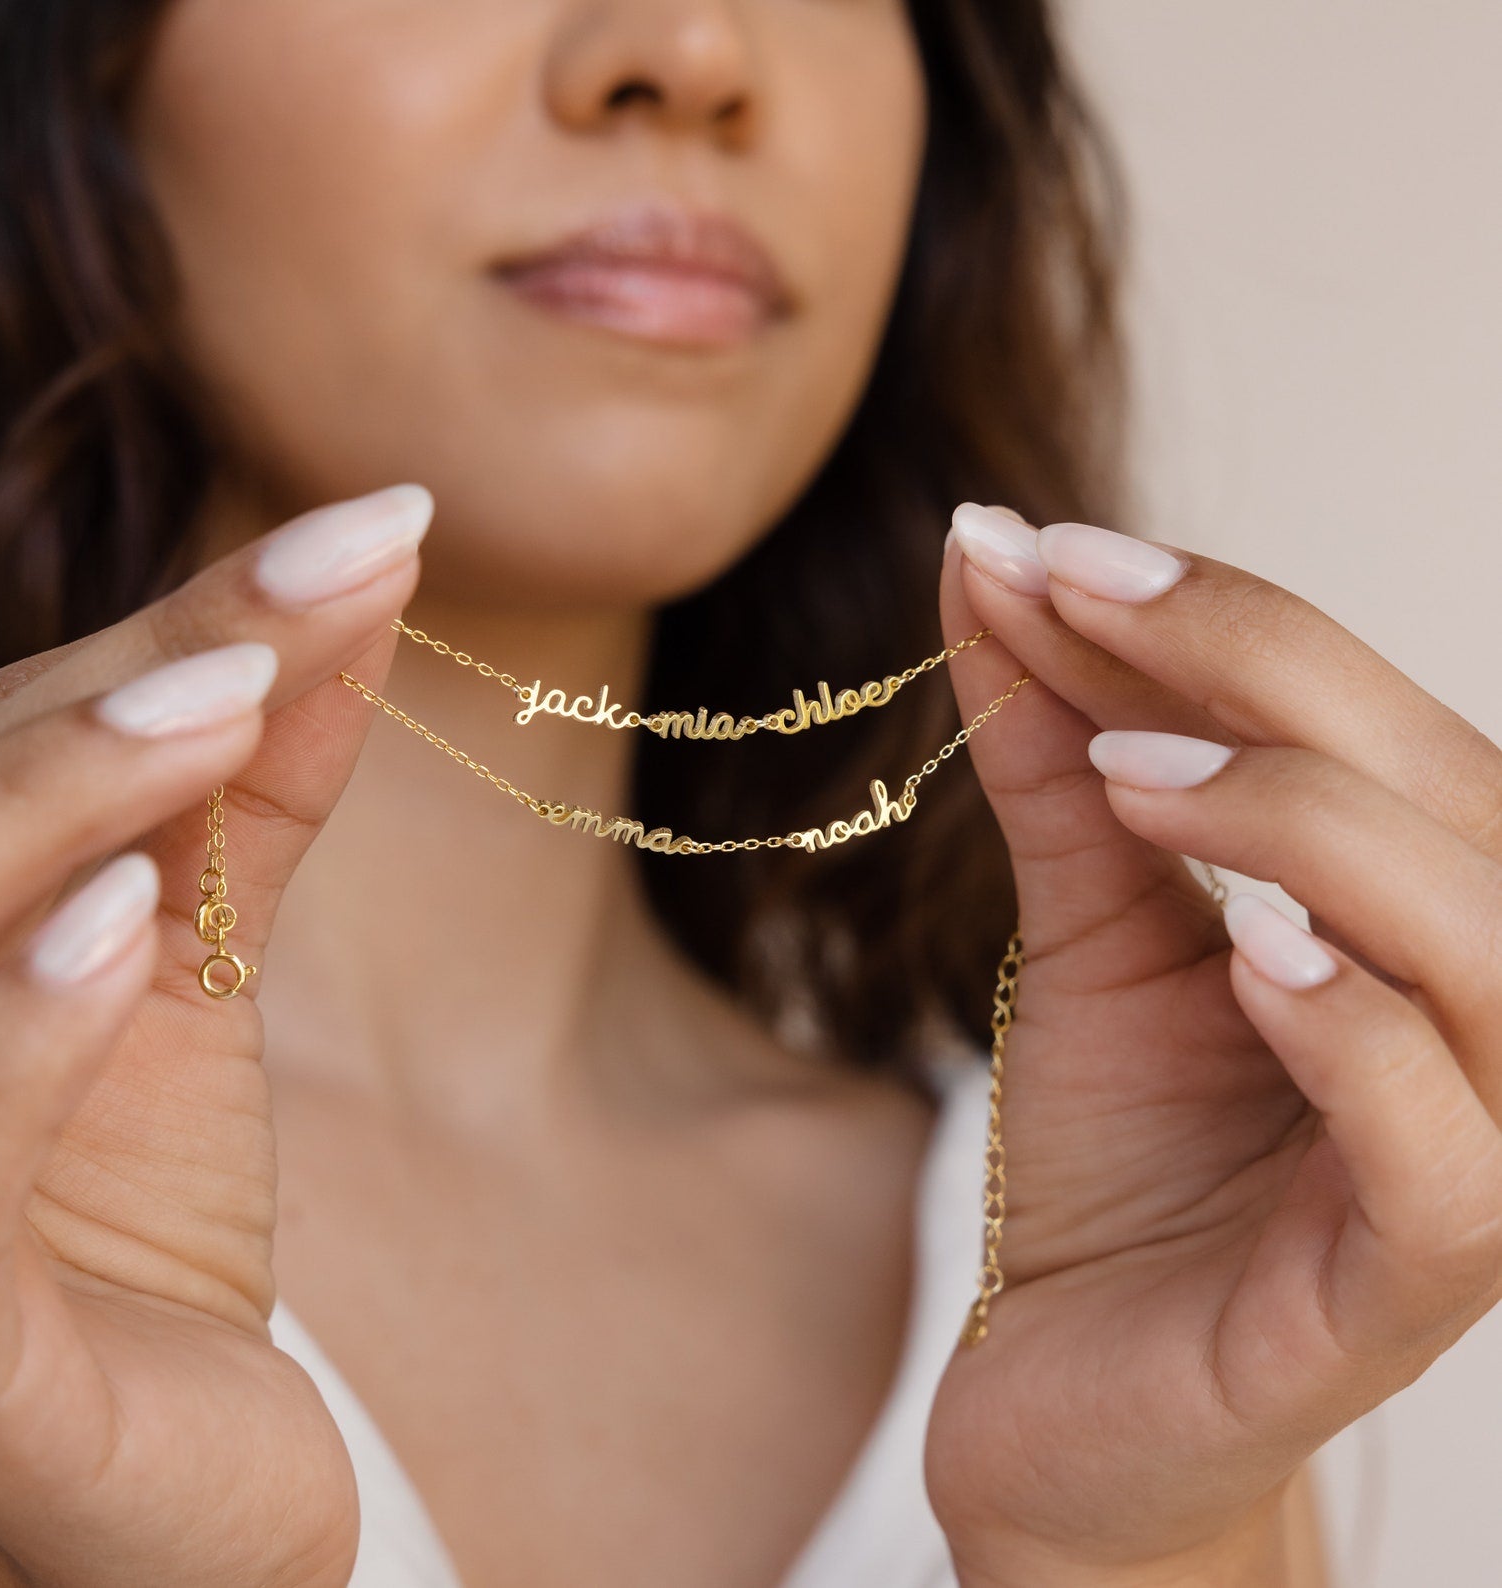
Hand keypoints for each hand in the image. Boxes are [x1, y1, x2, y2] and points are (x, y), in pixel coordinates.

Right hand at [0, 484, 432, 1587]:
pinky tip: (117, 920)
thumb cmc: (140, 1226)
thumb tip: (336, 624)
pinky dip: (8, 1039)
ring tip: (225, 692)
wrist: (169, 1491)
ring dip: (54, 801)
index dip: (190, 620)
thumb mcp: (202, 987)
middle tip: (325, 569)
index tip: (377, 524)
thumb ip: (245, 819)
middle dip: (131, 675)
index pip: (24, 740)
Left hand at [923, 505, 1501, 1584]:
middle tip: (1075, 596)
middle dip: (1261, 668)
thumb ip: (1060, 772)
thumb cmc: (1113, 1169)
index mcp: (1414, 924)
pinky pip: (1446, 1154)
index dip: (1224, 615)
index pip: (1365, 725)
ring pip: (1480, 948)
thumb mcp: (1085, 940)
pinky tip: (1250, 954)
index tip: (1044, 544)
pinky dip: (1359, 1035)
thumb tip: (992, 572)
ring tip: (1134, 779)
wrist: (1071, 1394)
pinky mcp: (1409, 1289)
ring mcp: (1471, 1163)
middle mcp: (1480, 1022)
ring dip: (1308, 829)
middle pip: (1444, 797)